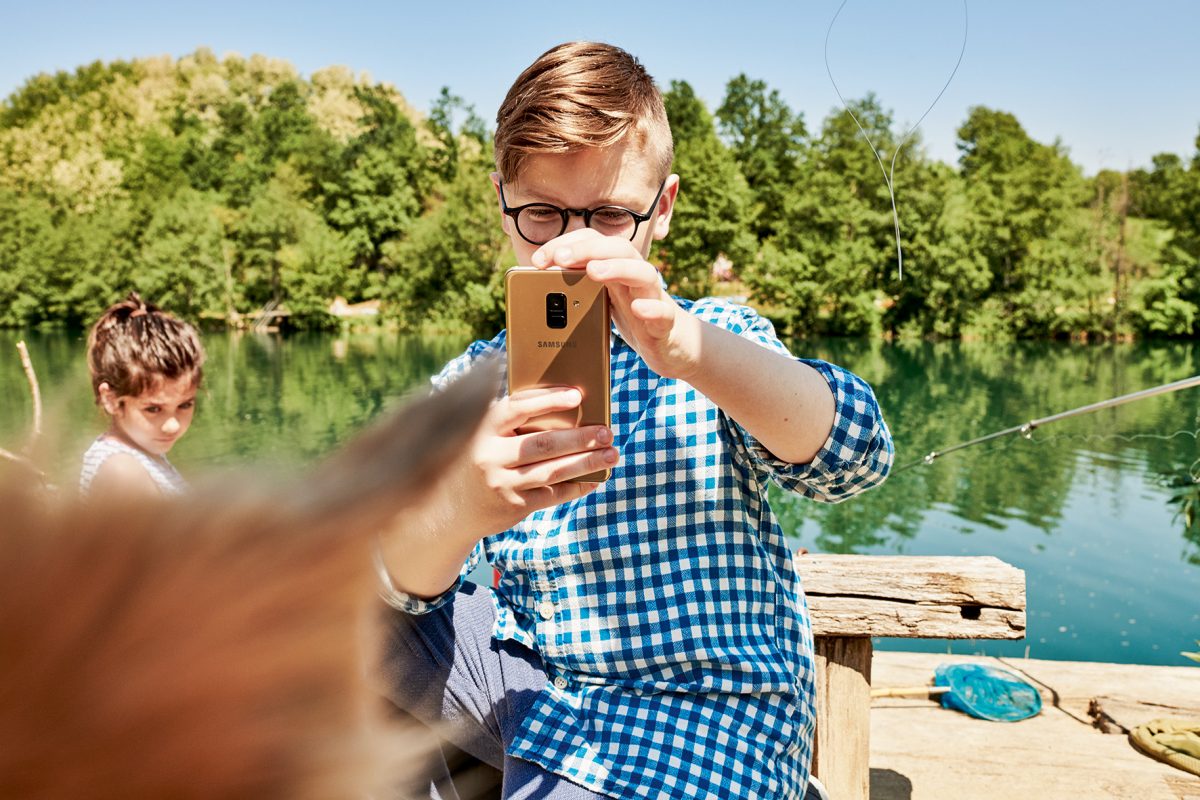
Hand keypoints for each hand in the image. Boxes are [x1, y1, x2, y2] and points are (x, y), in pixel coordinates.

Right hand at [442, 386, 618, 539]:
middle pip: (543, 443)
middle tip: (607, 432)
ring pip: (552, 470)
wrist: (454, 507)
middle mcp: (490, 454)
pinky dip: (577, 485)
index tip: (577, 395)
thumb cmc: (482, 458)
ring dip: (587, 462)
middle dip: (580, 438)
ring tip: (611, 454)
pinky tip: (595, 478)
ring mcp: (501, 483)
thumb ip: (516, 421)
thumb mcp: (487, 435)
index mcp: (484, 427)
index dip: (548, 400)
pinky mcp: (513, 506)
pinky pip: (553, 493)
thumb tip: (571, 407)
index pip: (518, 407)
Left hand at [531, 229, 702, 380]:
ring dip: (618, 268)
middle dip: (588, 249)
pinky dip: (652, 308)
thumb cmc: (635, 320)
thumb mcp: (603, 301)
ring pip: (644, 273)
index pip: (594, 241)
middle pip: (619, 248)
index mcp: (617, 269)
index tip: (538, 259)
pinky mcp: (667, 324)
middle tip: (561, 258)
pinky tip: (638, 309)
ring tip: (593, 272)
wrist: (674, 346)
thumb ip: (578, 291)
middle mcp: (636, 278)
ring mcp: (653, 299)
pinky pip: (663, 312)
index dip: (567, 244)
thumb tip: (538, 287)